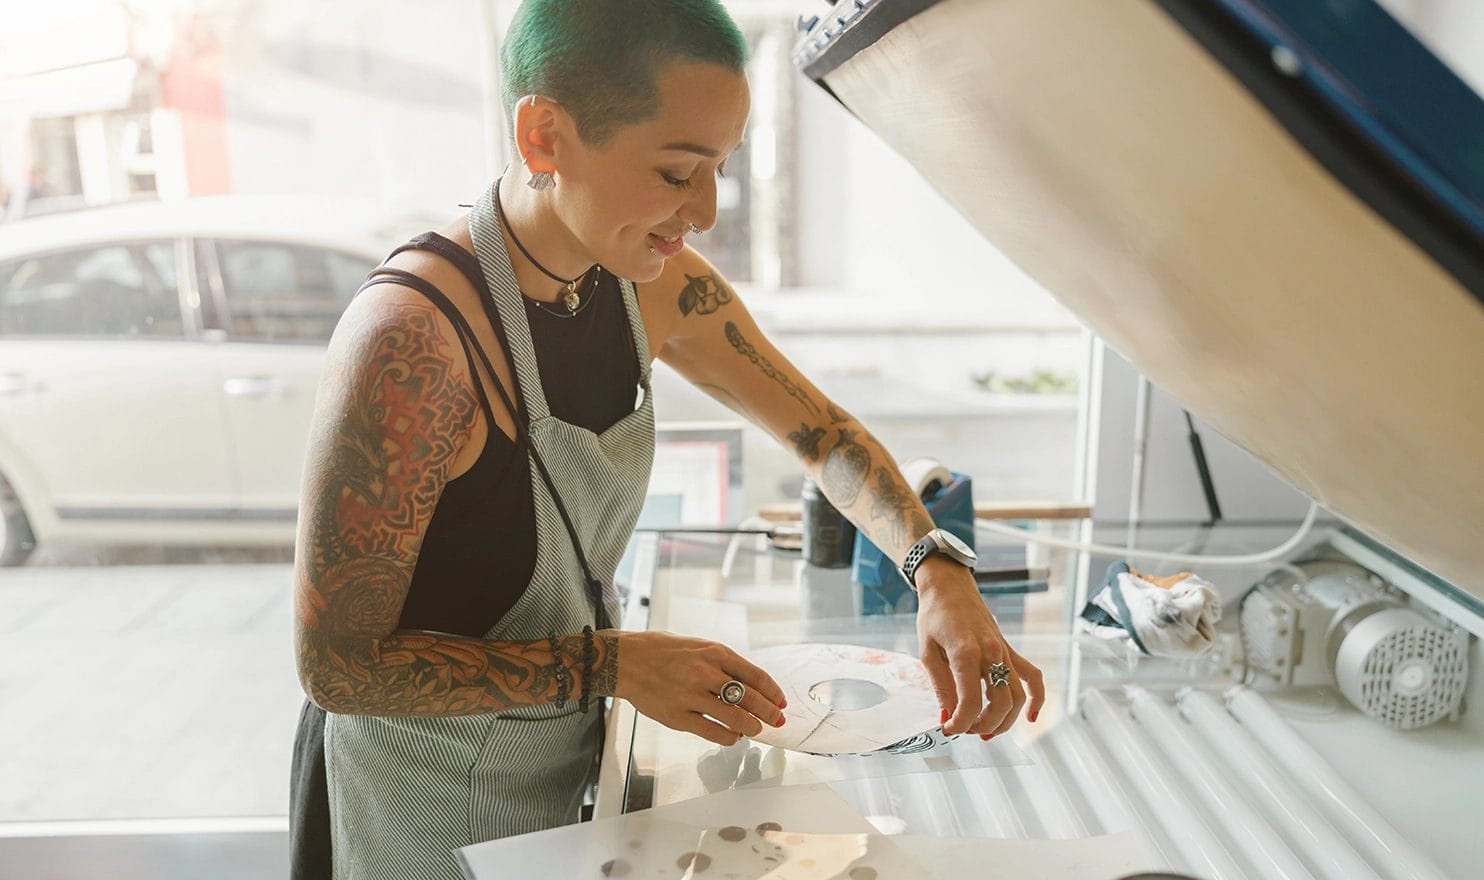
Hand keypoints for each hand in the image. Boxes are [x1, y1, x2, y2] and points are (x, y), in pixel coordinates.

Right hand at [614, 631, 787, 746]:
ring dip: (752, 727)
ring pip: (735, 718)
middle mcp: (706, 673)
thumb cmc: (662, 651)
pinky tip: (733, 736)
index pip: (756, 675)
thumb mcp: (699, 646)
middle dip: (769, 712)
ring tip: (756, 729)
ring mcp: (692, 696)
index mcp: (714, 652)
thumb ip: (723, 664)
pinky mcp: (678, 716)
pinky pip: (712, 732)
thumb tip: (750, 686)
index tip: (781, 701)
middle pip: (751, 698)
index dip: (773, 692)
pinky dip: (729, 737)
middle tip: (777, 720)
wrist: (626, 660)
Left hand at [914, 557, 1044, 736]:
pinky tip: (1031, 718)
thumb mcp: (927, 652)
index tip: (948, 728)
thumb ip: (940, 687)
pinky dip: (1037, 699)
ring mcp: (1004, 651)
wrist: (949, 586)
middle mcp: (991, 653)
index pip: (971, 702)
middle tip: (965, 730)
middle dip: (984, 725)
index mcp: (966, 653)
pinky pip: (1032, 676)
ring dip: (1005, 721)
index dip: (960, 723)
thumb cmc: (934, 616)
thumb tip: (947, 718)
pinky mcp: (1009, 650)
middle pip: (1001, 703)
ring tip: (986, 731)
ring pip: (1018, 696)